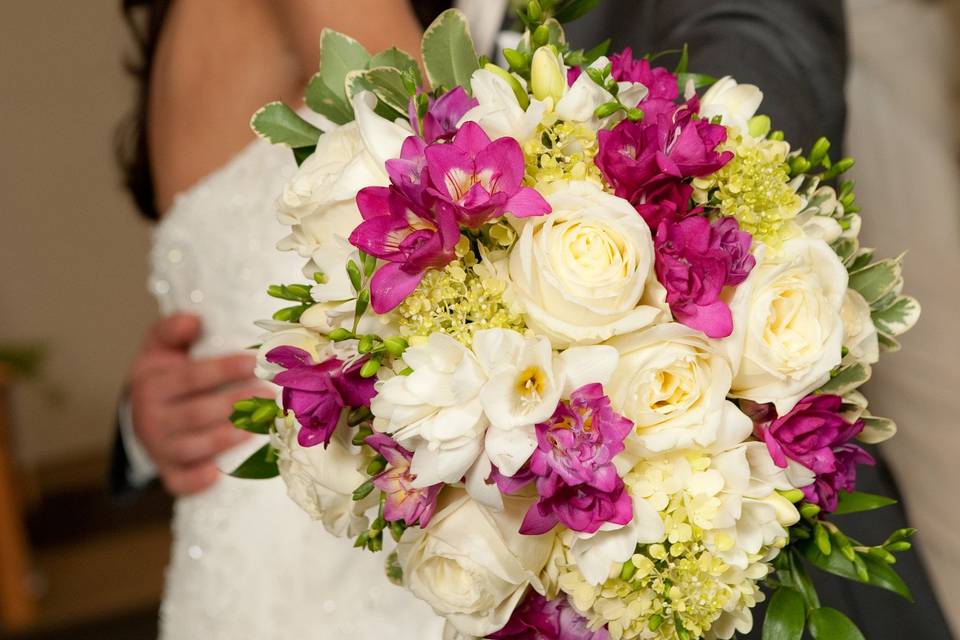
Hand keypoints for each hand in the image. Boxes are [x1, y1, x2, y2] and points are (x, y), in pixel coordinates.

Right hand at [129, 313, 268, 495]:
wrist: (141, 412)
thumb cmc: (165, 374)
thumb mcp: (161, 348)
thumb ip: (172, 330)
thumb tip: (193, 319)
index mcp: (152, 383)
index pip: (190, 377)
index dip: (222, 370)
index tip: (253, 362)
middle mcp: (151, 417)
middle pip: (195, 413)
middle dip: (234, 405)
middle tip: (269, 395)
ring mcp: (159, 447)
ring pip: (191, 446)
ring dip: (225, 439)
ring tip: (259, 428)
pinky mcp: (167, 471)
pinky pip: (178, 481)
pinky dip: (194, 481)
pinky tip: (216, 475)